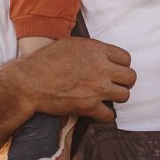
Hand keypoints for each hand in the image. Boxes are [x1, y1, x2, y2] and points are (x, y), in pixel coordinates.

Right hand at [14, 37, 135, 121]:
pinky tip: (96, 110)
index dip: (121, 65)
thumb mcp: (70, 44)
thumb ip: (90, 49)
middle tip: (113, 85)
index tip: (114, 70)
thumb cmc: (45, 60)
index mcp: (97, 50)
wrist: (29, 81)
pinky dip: (104, 114)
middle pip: (130, 77)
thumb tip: (100, 55)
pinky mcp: (89, 106)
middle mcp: (101, 68)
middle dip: (123, 82)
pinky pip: (109, 114)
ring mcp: (97, 88)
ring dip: (116, 97)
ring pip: (124, 96)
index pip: (126, 58)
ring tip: (106, 97)